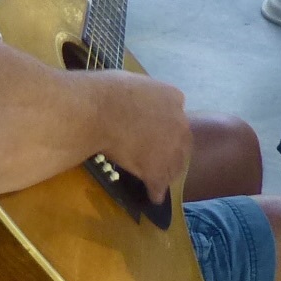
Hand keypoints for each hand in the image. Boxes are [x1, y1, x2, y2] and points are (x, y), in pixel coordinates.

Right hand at [102, 72, 192, 207]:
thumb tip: (133, 99)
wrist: (99, 111)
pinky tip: (152, 197)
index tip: (156, 132)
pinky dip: (155, 192)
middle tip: (160, 158)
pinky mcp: (157, 169)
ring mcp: (171, 148)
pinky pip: (159, 184)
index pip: (175, 116)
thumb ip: (142, 94)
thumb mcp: (132, 83)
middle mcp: (180, 122)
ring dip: (167, 172)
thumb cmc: (107, 91)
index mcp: (173, 97)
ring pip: (174, 165)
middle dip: (172, 151)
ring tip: (160, 182)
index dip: (165, 126)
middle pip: (181, 142)